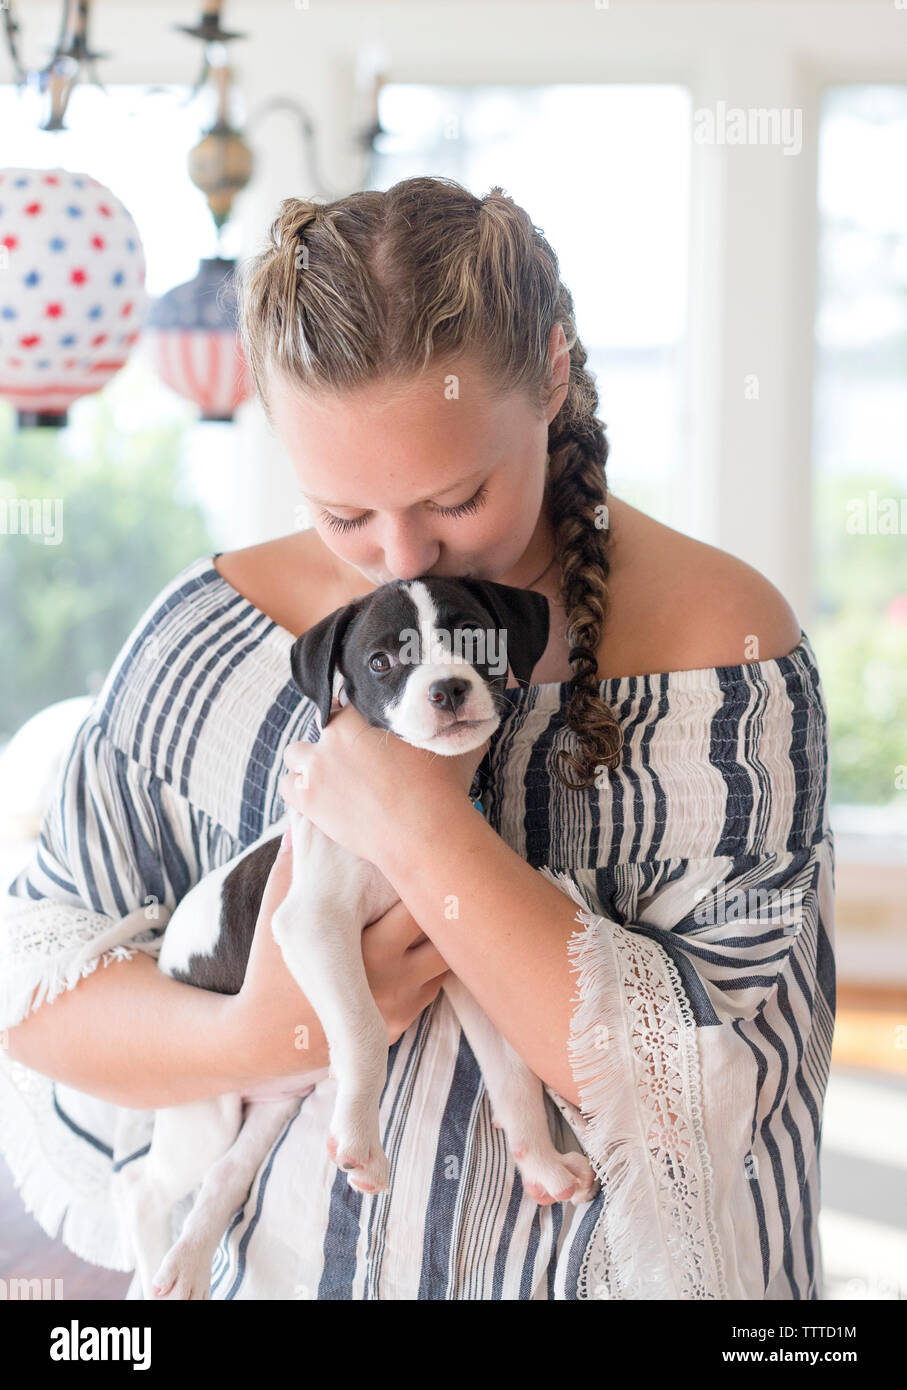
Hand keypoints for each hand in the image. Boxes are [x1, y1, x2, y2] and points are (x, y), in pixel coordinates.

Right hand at [224, 833, 450, 1079]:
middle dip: (445, 904)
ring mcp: (399, 1007)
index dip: (427, 877)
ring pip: (447, 961)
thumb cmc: (269, 971)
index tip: (432, 854)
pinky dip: (430, 964)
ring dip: (444, 935)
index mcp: (362, 950)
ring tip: (438, 906)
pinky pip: (433, 986)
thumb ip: (293, 868)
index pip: (419, 905)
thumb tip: (302, 818)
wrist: (263, 1041)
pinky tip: (417, 944)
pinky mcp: (402, 1025)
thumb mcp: (276, 918)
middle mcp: (389, 982)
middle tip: (453, 875)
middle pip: (445, 933)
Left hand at [277, 703, 487, 867]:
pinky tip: (316, 798)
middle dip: (334, 740)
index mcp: (364, 716)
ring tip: (331, 779)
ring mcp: (316, 766)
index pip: (348, 704)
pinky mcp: (307, 799)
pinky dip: (298, 789)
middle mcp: (335, 734)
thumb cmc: (444, 789)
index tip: (367, 737)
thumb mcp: (457, 746)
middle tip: (354, 762)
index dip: (358, 720)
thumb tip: (473, 714)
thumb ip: (456, 727)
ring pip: (296, 753)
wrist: (424, 833)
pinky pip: (286, 785)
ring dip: (310, 763)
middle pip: (323, 726)